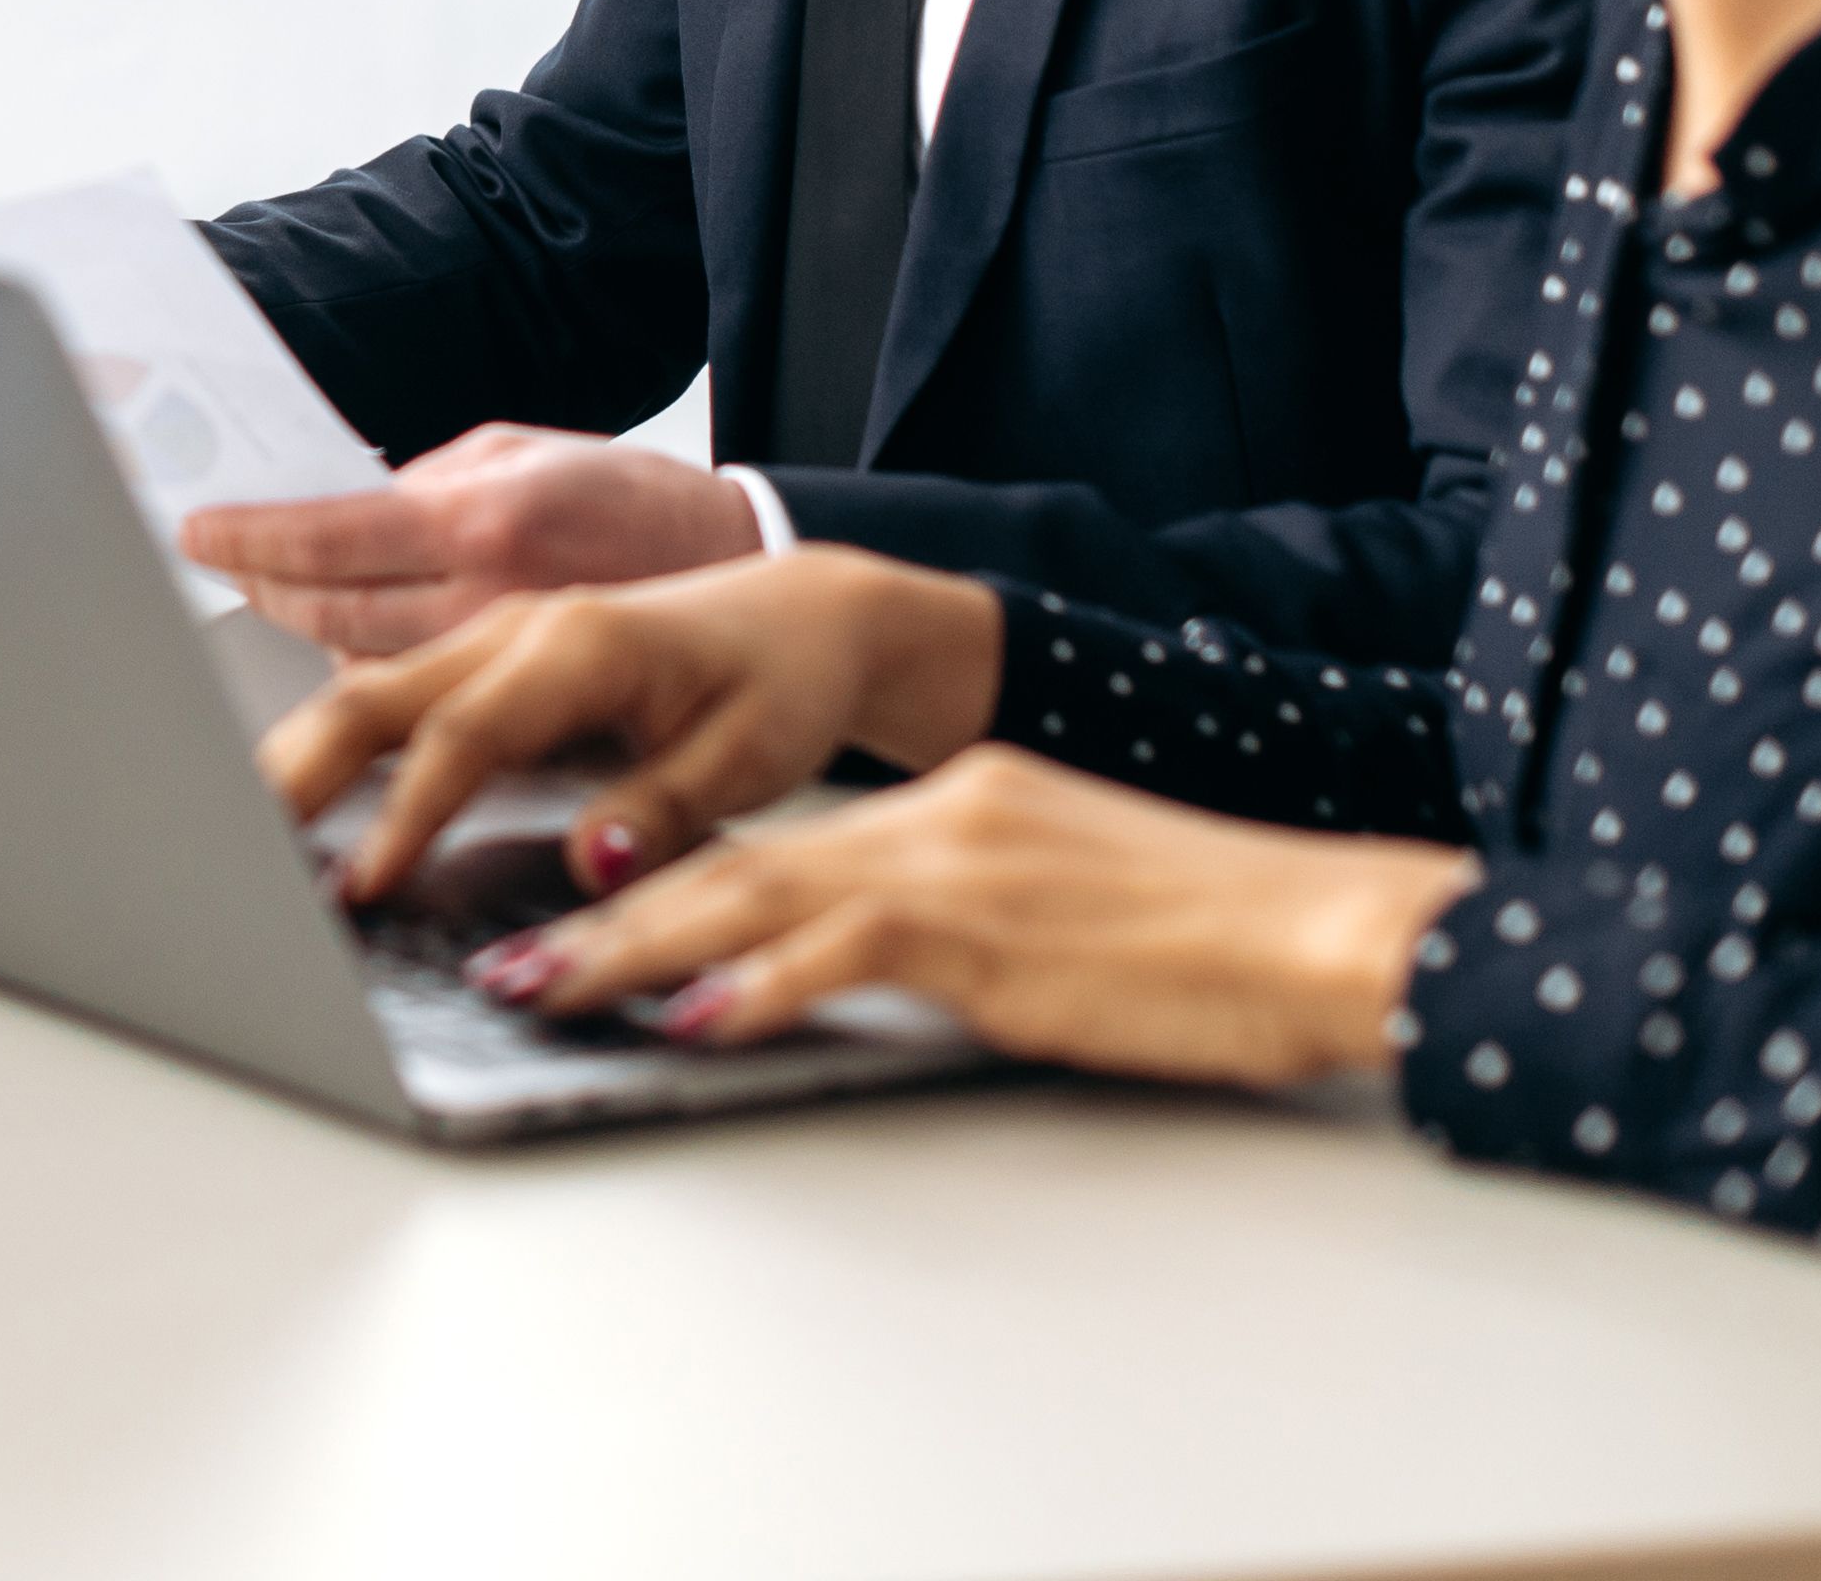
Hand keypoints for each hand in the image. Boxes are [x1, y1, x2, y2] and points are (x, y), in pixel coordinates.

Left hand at [177, 424, 763, 653]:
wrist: (755, 577)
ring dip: (310, 638)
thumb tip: (348, 501)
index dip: (250, 539)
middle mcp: (487, 596)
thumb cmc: (638, 503)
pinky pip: (422, 697)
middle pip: (331, 612)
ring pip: (367, 663)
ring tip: (277, 596)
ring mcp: (505, 663)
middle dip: (262, 592)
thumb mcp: (532, 454)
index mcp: (482, 518)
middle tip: (224, 570)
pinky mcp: (529, 712)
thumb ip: (434, 479)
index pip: (331, 536)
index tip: (196, 531)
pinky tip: (359, 655)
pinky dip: (377, 673)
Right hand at [261, 547, 1005, 903]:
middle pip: (377, 690)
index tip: (362, 884)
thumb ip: (664, 807)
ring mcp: (497, 632)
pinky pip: (396, 690)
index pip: (466, 733)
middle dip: (299, 768)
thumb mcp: (750, 756)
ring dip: (303, 754)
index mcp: (582, 641)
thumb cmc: (782, 680)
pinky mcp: (492, 653)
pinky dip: (340, 743)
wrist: (804, 614)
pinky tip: (302, 795)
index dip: (405, 814)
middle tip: (239, 844)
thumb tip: (591, 859)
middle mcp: (522, 624)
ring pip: (369, 684)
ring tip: (242, 829)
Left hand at [466, 747, 1480, 1090]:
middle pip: (729, 858)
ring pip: (751, 894)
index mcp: (949, 802)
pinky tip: (690, 1018)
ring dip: (632, 948)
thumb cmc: (1207, 941)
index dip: (658, 879)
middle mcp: (934, 813)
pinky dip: (755, 983)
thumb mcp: (1049, 911)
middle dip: (603, 913)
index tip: (567, 911)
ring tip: (536, 986)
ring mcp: (957, 861)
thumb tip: (841, 969)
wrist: (1322, 931)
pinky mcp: (988, 925)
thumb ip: (942, 924)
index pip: (771, 837)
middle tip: (498, 957)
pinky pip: (841, 951)